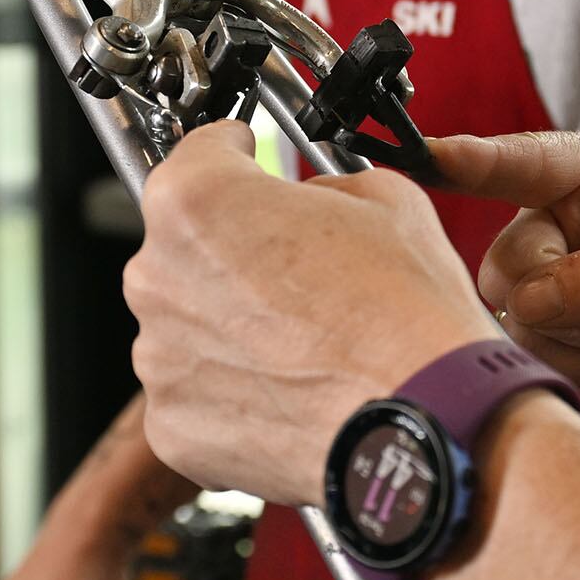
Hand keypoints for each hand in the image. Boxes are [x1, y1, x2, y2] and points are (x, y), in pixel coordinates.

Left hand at [125, 125, 499, 507]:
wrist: (422, 419)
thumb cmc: (405, 313)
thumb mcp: (383, 197)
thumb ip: (321, 187)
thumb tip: (311, 204)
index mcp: (197, 202)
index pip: (198, 153)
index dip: (235, 154)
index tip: (244, 159)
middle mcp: (157, 276)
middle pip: (185, 247)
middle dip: (233, 251)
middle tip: (298, 271)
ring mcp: (159, 357)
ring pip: (188, 323)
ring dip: (230, 324)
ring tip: (302, 341)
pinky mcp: (171, 426)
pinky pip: (195, 391)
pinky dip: (232, 389)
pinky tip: (289, 387)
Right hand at [433, 131, 579, 493]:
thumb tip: (526, 300)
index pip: (524, 160)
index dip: (472, 159)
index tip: (427, 155)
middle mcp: (564, 217)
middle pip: (508, 261)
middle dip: (570, 304)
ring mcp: (554, 279)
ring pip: (517, 315)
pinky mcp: (553, 334)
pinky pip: (534, 355)